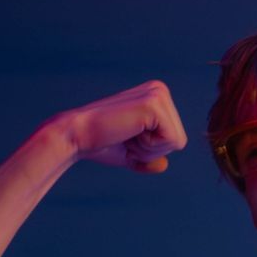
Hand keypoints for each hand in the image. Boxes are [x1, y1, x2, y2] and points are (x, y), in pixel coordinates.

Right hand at [51, 81, 187, 173]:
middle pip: (179, 141)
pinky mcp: (153, 104)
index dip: (152, 150)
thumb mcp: (132, 154)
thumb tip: (164, 165)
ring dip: (149, 149)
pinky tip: (127, 132)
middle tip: (125, 137)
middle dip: (153, 150)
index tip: (127, 138)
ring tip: (125, 134)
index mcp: (157, 98)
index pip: (177, 139)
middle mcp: (160, 90)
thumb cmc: (101, 145)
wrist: (77, 137)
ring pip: (176, 142)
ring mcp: (158, 95)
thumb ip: (149, 160)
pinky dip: (148, 146)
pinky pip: (171, 140)